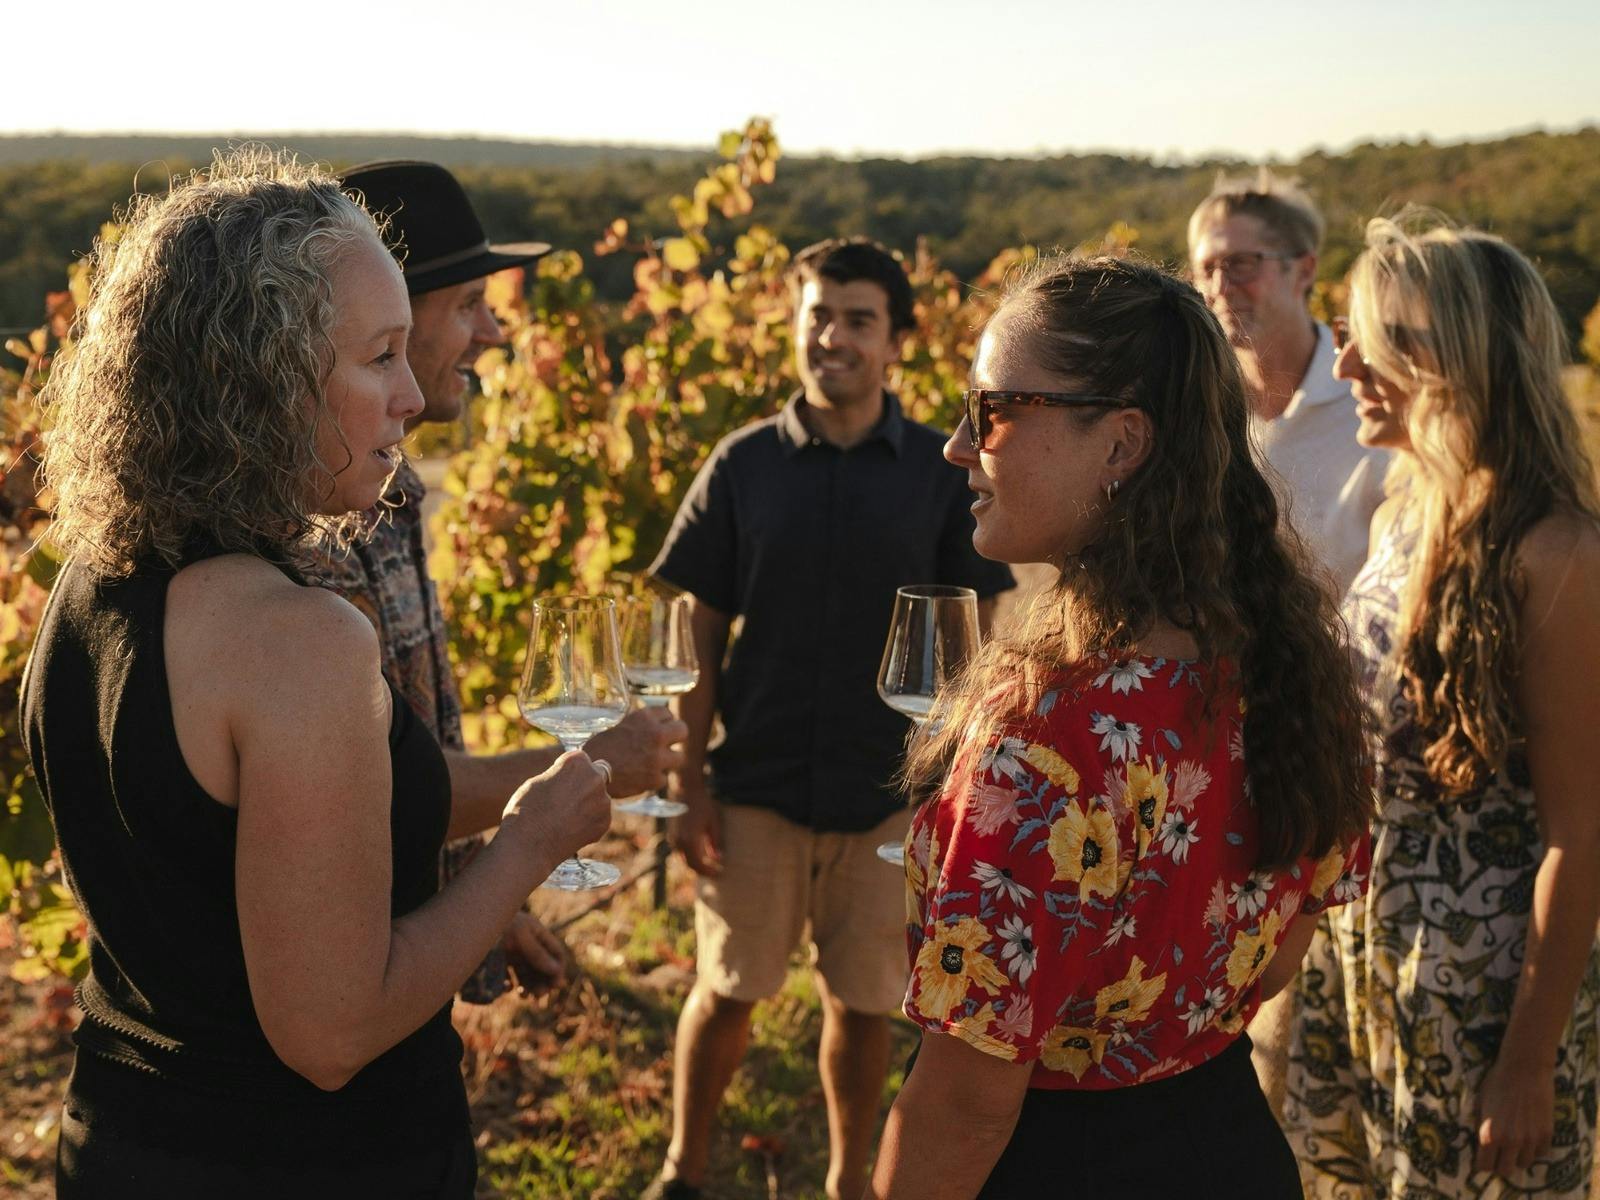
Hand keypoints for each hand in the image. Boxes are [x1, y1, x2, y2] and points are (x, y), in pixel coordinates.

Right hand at [502, 750, 612, 862]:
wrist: (527, 844)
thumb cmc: (526, 810)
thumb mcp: (538, 781)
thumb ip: (561, 775)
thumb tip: (571, 778)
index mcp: (577, 761)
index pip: (581, 759)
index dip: (571, 771)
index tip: (562, 781)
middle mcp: (594, 777)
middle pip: (597, 775)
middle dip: (586, 784)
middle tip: (569, 800)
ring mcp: (603, 801)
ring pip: (599, 798)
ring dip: (589, 804)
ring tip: (564, 818)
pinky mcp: (605, 821)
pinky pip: (600, 817)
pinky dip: (589, 822)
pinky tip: (570, 829)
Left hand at [503, 911, 566, 996]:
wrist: (465, 922)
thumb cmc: (497, 924)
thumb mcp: (520, 935)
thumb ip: (538, 954)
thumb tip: (556, 971)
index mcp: (535, 933)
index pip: (555, 953)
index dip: (558, 969)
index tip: (555, 985)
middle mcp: (525, 944)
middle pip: (542, 967)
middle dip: (543, 982)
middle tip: (538, 995)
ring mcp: (511, 954)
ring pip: (526, 975)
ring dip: (529, 987)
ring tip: (524, 995)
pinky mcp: (496, 963)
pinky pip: (508, 979)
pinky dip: (510, 986)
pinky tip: (507, 987)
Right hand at [586, 707, 686, 797]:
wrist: (588, 771)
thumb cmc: (598, 747)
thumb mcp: (618, 725)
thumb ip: (638, 725)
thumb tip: (650, 725)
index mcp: (644, 717)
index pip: (668, 713)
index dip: (663, 722)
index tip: (659, 727)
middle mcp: (655, 734)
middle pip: (682, 731)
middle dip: (676, 737)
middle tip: (668, 744)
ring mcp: (657, 758)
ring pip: (680, 758)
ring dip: (669, 761)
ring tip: (655, 763)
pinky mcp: (654, 779)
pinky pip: (663, 778)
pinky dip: (653, 780)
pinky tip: (640, 777)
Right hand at [669, 775, 722, 876]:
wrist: (685, 789)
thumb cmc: (702, 803)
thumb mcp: (714, 822)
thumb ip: (715, 842)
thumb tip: (718, 859)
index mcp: (689, 840)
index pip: (698, 865)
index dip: (708, 871)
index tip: (719, 872)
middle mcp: (678, 842)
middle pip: (689, 865)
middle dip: (702, 871)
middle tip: (715, 872)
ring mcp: (673, 838)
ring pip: (684, 859)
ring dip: (696, 864)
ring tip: (710, 865)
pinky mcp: (672, 834)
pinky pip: (680, 852)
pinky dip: (690, 856)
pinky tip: (701, 854)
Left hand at [1474, 1053, 1555, 1175]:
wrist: (1524, 1068)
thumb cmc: (1496, 1082)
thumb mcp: (1480, 1103)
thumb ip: (1480, 1125)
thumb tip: (1479, 1141)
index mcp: (1489, 1134)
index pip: (1484, 1166)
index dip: (1482, 1164)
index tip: (1482, 1159)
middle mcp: (1511, 1141)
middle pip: (1505, 1171)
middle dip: (1500, 1164)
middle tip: (1498, 1155)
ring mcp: (1531, 1139)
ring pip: (1524, 1163)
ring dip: (1518, 1157)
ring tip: (1514, 1144)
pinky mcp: (1547, 1133)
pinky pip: (1540, 1153)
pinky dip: (1534, 1149)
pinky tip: (1528, 1137)